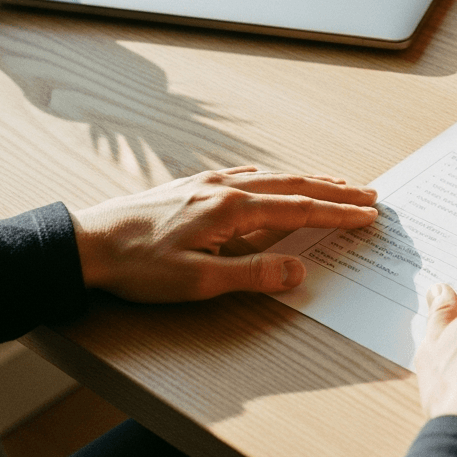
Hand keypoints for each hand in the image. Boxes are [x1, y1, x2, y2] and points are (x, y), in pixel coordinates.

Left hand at [72, 166, 377, 301]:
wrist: (86, 243)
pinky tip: (273, 180)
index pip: (299, 209)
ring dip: (308, 181)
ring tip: (335, 184)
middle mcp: (225, 188)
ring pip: (272, 177)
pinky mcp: (192, 187)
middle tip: (369, 194)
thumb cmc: (138, 266)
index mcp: (232, 209)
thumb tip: (299, 269)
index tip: (369, 214)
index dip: (338, 213)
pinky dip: (274, 178)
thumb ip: (253, 274)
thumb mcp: (198, 281)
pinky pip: (247, 175)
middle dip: (335, 190)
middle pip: (293, 185)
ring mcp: (208, 184)